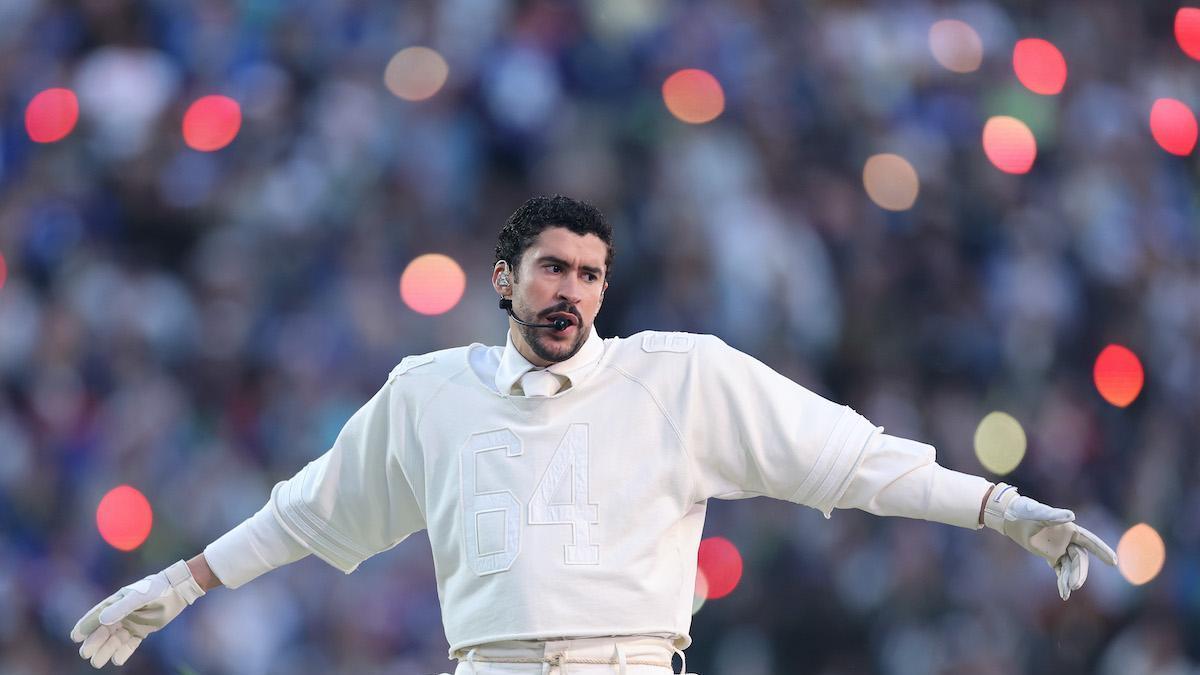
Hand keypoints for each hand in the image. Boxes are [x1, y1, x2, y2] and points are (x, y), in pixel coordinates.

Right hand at [70, 560, 204, 667]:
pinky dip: (124, 652)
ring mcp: (130, 624)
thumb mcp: (139, 597)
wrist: (176, 591)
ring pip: (114, 641)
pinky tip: (117, 660)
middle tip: (86, 654)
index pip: (96, 616)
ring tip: (98, 662)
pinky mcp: (141, 631)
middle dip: (93, 643)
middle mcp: (120, 614)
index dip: (85, 626)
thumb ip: (121, 608)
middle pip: (103, 632)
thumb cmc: (156, 589)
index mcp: (115, 602)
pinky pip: (130, 644)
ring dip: (106, 650)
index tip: (75, 637)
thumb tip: (102, 620)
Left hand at [983, 483, 1117, 600]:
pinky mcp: (1051, 557)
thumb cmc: (1024, 511)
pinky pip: (1061, 571)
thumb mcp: (1036, 512)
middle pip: (1080, 559)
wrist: (1010, 517)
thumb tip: (1071, 516)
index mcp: (1070, 529)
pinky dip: (1063, 581)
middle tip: (1075, 585)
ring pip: (1071, 567)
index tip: (1114, 562)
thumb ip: (1053, 515)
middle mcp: (1068, 540)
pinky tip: (1063, 593)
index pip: (1090, 541)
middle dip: (1080, 573)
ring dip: (1070, 579)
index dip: (1102, 550)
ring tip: (1067, 591)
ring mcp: (1060, 549)